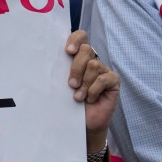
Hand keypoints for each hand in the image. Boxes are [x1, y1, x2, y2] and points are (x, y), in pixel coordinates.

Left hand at [65, 30, 119, 148]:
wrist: (82, 124)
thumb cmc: (69, 103)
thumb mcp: (62, 85)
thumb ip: (60, 71)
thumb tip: (48, 60)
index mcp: (79, 58)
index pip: (81, 37)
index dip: (75, 40)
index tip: (67, 51)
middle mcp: (92, 60)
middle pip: (86, 50)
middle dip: (76, 68)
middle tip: (71, 85)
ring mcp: (104, 69)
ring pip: (94, 65)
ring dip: (84, 84)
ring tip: (79, 97)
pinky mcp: (113, 80)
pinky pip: (103, 79)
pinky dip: (94, 90)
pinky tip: (91, 99)